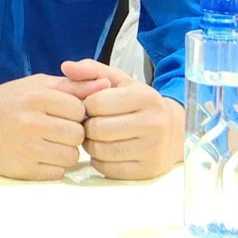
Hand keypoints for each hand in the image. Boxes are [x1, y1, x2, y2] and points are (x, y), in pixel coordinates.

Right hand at [0, 73, 112, 179]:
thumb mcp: (36, 85)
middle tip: (56, 129)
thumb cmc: (6, 101)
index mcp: (36, 97)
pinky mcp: (21, 169)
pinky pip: (56, 172)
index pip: (80, 110)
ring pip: (70, 156)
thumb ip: (73, 86)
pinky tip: (38, 154)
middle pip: (78, 135)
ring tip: (48, 142)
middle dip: (72, 134)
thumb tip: (108, 84)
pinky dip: (52, 165)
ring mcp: (25, 148)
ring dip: (64, 151)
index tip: (62, 113)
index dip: (76, 113)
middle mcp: (30, 122)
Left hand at [62, 59, 183, 179]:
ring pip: (100, 151)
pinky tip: (107, 151)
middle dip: (87, 126)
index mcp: (145, 97)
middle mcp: (154, 124)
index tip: (90, 107)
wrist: (172, 132)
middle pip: (97, 129)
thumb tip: (66, 66)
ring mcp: (154, 150)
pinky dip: (100, 161)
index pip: (96, 103)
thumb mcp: (118, 81)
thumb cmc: (136, 104)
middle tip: (91, 124)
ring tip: (97, 137)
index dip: (85, 105)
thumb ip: (91, 71)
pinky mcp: (148, 171)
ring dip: (91, 145)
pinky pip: (107, 169)